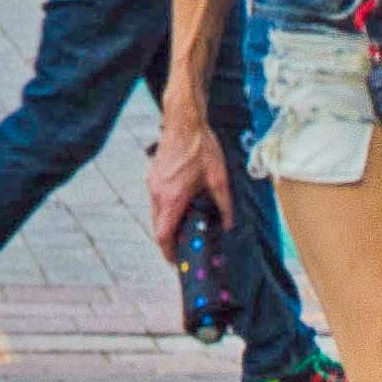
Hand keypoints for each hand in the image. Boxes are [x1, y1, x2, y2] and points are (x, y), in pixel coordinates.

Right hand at [146, 114, 230, 252]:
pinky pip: (156, 201)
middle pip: (158, 228)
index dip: (168, 252)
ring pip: (156, 215)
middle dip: (170, 240)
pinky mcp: (152, 177)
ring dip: (168, 224)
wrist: (183, 121)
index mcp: (173, 198)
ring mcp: (152, 185)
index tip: (176, 260)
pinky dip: (166, 210)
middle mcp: (158, 193)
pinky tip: (182, 204)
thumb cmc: (201, 147)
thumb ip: (224, 205)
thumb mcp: (219, 178)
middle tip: (184, 246)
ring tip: (186, 226)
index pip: (163, 235)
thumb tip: (228, 225)